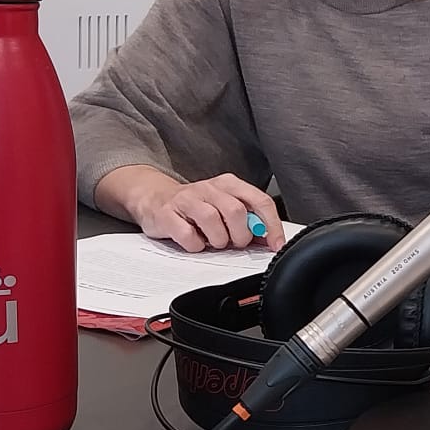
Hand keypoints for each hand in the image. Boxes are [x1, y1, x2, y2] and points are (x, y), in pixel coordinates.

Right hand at [101, 167, 283, 252]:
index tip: (275, 245)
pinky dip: (195, 245)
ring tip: (213, 242)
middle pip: (236, 211)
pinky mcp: (167, 214)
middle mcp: (209, 188)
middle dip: (240, 235)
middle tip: (234, 243)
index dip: (271, 225)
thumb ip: (247, 221)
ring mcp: (187, 200)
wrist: (154, 198)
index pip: (260, 200)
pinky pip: (188, 235)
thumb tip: (269, 239)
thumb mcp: (224, 207)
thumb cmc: (195, 206)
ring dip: (218, 240)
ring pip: (213, 221)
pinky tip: (195, 243)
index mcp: (229, 184)